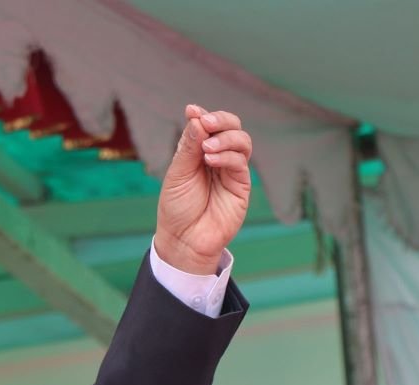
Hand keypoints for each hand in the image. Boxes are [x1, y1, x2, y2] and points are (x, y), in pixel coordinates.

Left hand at [153, 105, 252, 274]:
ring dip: (225, 138)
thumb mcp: (178, 173)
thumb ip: (188, 146)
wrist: (184, 240)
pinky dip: (227, 156)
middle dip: (221, 120)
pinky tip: (210, 160)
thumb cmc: (177, 208)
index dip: (203, 115)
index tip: (192, 111)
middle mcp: (218, 157)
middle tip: (205, 123)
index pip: (208, 125)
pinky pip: (240, 162)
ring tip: (206, 149)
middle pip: (231, 126)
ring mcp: (231, 170)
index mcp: (199, 151)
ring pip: (241, 141)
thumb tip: (197, 116)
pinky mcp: (241, 185)